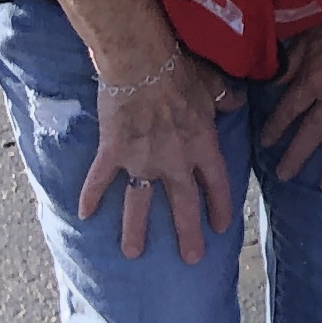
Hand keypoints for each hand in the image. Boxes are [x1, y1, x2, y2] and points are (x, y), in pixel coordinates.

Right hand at [78, 52, 239, 263]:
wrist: (141, 64)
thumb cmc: (179, 72)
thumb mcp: (213, 85)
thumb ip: (226, 99)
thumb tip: (237, 102)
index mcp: (202, 146)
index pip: (217, 184)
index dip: (220, 207)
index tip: (221, 227)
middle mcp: (175, 161)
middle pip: (183, 204)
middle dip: (188, 234)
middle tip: (191, 259)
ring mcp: (142, 160)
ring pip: (141, 203)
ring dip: (136, 230)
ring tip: (133, 253)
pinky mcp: (114, 152)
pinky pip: (101, 179)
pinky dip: (91, 196)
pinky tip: (84, 215)